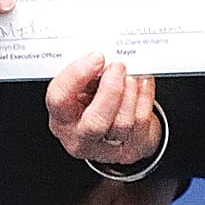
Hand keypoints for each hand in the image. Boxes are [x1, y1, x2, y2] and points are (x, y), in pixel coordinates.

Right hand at [45, 52, 159, 165]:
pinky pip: (140, 123)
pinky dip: (144, 97)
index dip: (77, 75)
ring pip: (122, 123)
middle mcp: (78, 137)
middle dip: (111, 90)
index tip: (96, 57)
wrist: (112, 127)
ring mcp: (104, 149)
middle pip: (95, 121)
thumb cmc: (93, 100)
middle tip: (118, 66)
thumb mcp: (81, 86)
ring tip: (132, 74)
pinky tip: (142, 82)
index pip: (59, 99)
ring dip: (130, 92)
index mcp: (60, 117)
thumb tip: (103, 52)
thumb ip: (86, 73)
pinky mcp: (129, 152)